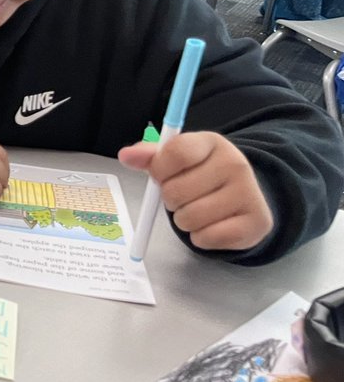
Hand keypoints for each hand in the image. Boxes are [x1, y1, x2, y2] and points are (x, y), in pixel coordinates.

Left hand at [118, 131, 273, 251]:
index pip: (176, 152)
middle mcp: (235, 164)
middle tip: (183, 196)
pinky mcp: (256, 223)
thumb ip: (150, 156)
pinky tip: (212, 225)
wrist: (245, 197)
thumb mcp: (178, 159)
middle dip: (170, 200)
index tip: (162, 175)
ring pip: (188, 218)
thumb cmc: (202, 175)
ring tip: (197, 210)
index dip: (159, 169)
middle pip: (175, 191)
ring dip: (183, 221)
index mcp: (212, 142)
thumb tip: (126, 155)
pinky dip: (200, 238)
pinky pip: (206, 239)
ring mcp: (249, 194)